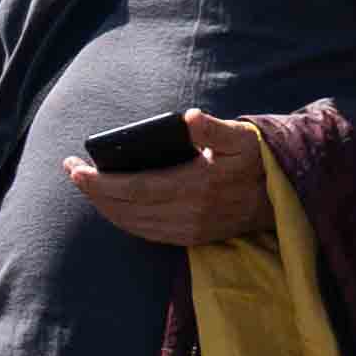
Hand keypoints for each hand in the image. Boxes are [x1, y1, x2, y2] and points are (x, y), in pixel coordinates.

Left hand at [70, 133, 269, 252]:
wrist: (284, 193)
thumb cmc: (257, 158)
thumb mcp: (241, 137)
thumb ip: (213, 129)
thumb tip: (190, 117)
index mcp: (197, 186)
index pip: (135, 188)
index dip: (101, 182)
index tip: (76, 168)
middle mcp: (190, 214)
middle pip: (127, 209)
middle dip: (94, 192)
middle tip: (71, 171)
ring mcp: (191, 230)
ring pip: (134, 224)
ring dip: (105, 207)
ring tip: (86, 185)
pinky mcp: (194, 238)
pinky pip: (148, 233)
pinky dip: (124, 220)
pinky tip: (112, 206)